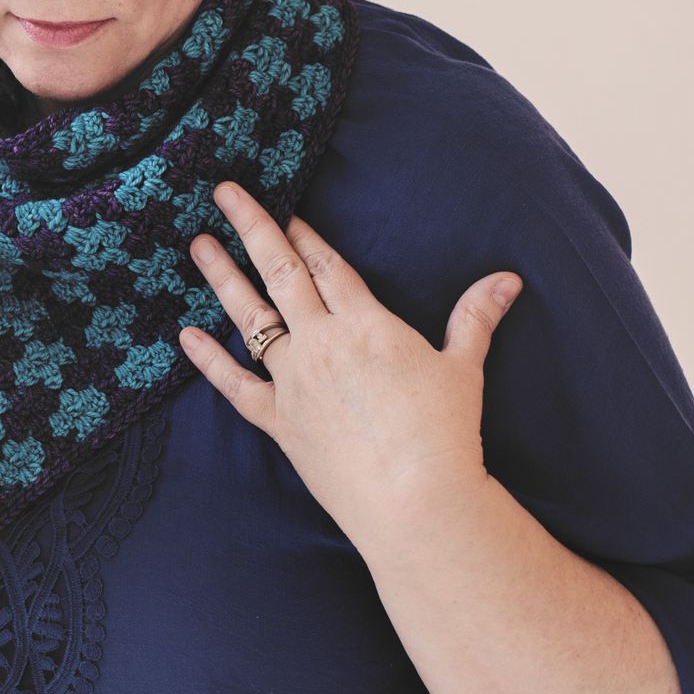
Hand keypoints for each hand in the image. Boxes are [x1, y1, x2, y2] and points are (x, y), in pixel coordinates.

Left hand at [176, 179, 522, 534]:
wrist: (415, 500)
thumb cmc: (444, 434)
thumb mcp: (464, 368)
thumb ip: (476, 318)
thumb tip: (508, 278)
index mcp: (365, 325)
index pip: (327, 266)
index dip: (303, 233)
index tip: (281, 206)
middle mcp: (321, 344)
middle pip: (281, 274)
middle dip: (252, 228)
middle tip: (224, 193)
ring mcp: (293, 381)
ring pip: (250, 318)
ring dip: (223, 278)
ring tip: (198, 245)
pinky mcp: (278, 421)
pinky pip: (234, 385)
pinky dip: (209, 360)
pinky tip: (186, 336)